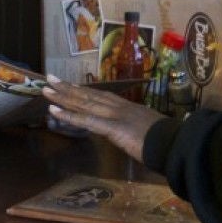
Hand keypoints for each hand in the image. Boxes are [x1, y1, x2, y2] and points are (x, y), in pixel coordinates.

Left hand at [42, 76, 160, 162]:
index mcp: (128, 108)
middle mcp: (119, 107)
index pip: (101, 96)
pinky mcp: (111, 127)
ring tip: (45, 89)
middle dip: (68, 87)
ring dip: (62, 96)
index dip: (84, 90)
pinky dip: (68, 115)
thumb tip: (129, 133)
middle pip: (89, 95)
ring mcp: (114, 115)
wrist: (175, 144)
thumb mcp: (148, 131)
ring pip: (83, 103)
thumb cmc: (166, 142)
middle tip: (50, 78)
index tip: (71, 85)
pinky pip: (85, 120)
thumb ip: (135, 129)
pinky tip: (53, 111)